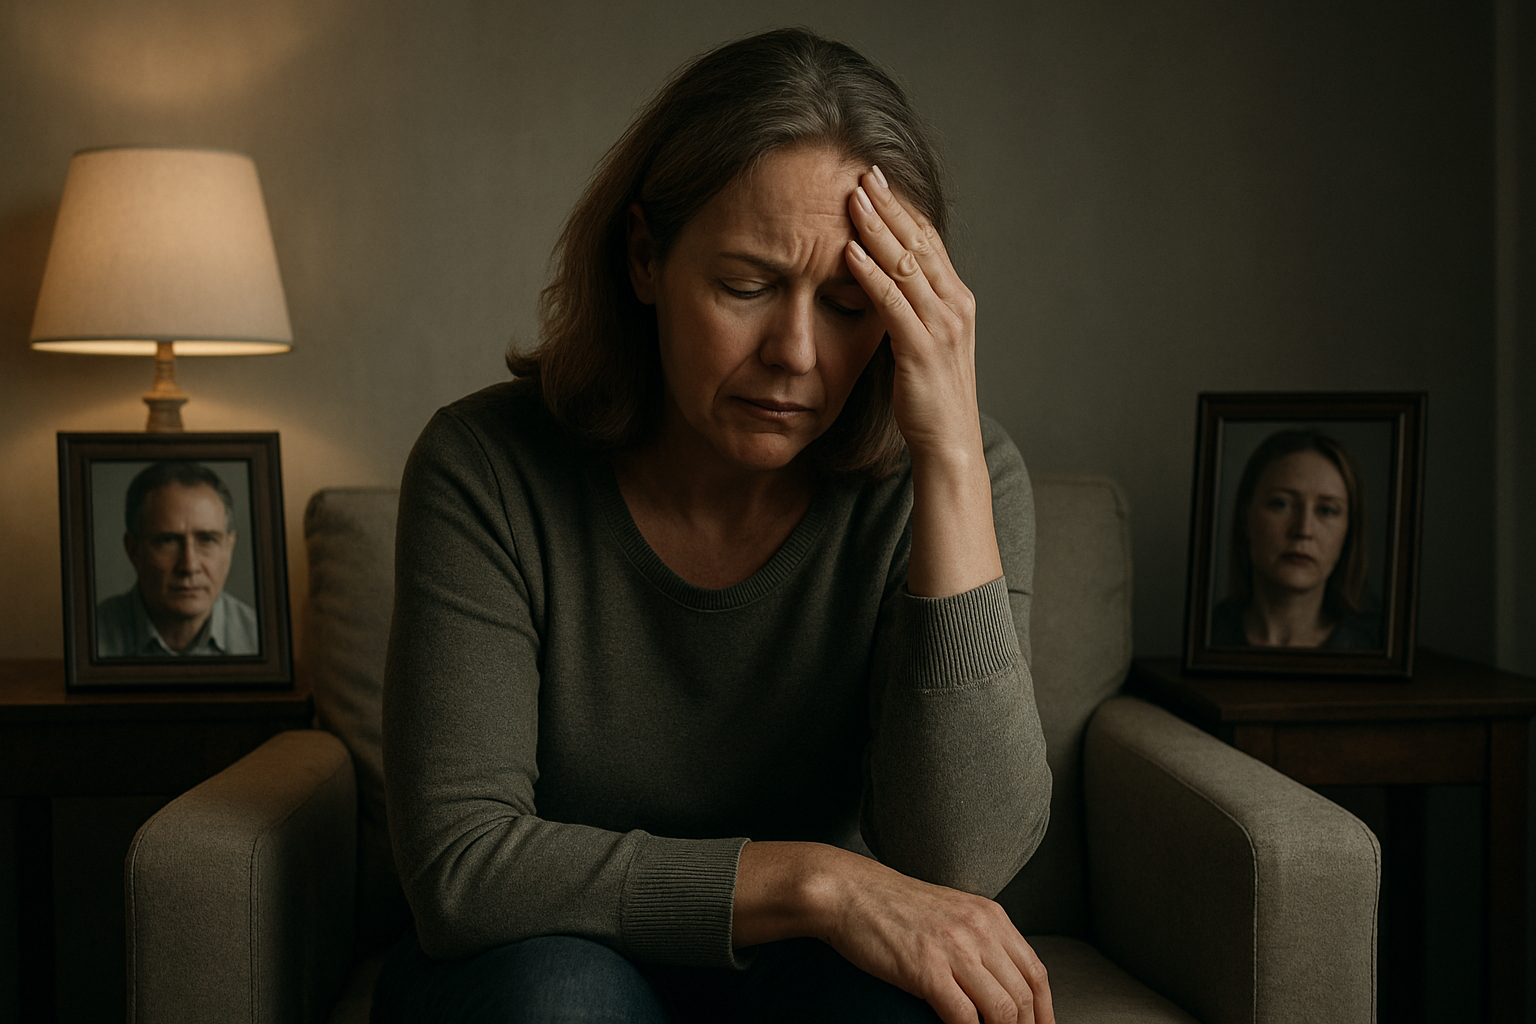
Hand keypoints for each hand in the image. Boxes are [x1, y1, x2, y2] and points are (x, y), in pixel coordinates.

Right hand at [735, 843, 1053, 1023]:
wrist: (847, 891)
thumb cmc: (890, 906)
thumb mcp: (948, 913)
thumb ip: (977, 939)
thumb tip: (995, 981)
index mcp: (990, 916)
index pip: (1036, 973)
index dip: (1045, 1011)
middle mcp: (980, 930)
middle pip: (1025, 996)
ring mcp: (955, 949)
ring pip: (1004, 1011)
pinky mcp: (927, 969)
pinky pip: (965, 1018)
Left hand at [842, 168, 1000, 597]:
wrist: (949, 445)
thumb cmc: (930, 398)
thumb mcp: (922, 343)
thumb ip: (909, 310)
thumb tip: (881, 282)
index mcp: (956, 300)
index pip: (929, 241)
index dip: (902, 208)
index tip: (877, 180)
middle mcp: (955, 305)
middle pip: (919, 241)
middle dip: (889, 204)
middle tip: (861, 171)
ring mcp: (942, 326)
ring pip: (907, 264)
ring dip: (877, 228)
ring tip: (850, 198)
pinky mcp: (921, 348)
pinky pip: (893, 303)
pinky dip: (871, 273)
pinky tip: (850, 252)